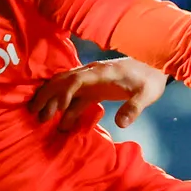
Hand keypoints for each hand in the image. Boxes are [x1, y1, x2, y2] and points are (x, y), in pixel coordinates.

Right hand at [32, 57, 167, 131]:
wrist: (155, 66)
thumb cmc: (150, 79)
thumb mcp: (147, 94)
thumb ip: (134, 107)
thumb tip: (121, 123)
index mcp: (102, 72)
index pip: (77, 79)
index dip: (64, 93)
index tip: (56, 109)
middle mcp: (92, 74)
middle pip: (63, 81)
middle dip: (48, 96)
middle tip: (35, 114)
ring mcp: (91, 81)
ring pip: (65, 88)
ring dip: (51, 100)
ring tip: (39, 117)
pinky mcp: (94, 89)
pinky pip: (74, 96)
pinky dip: (64, 107)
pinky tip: (59, 122)